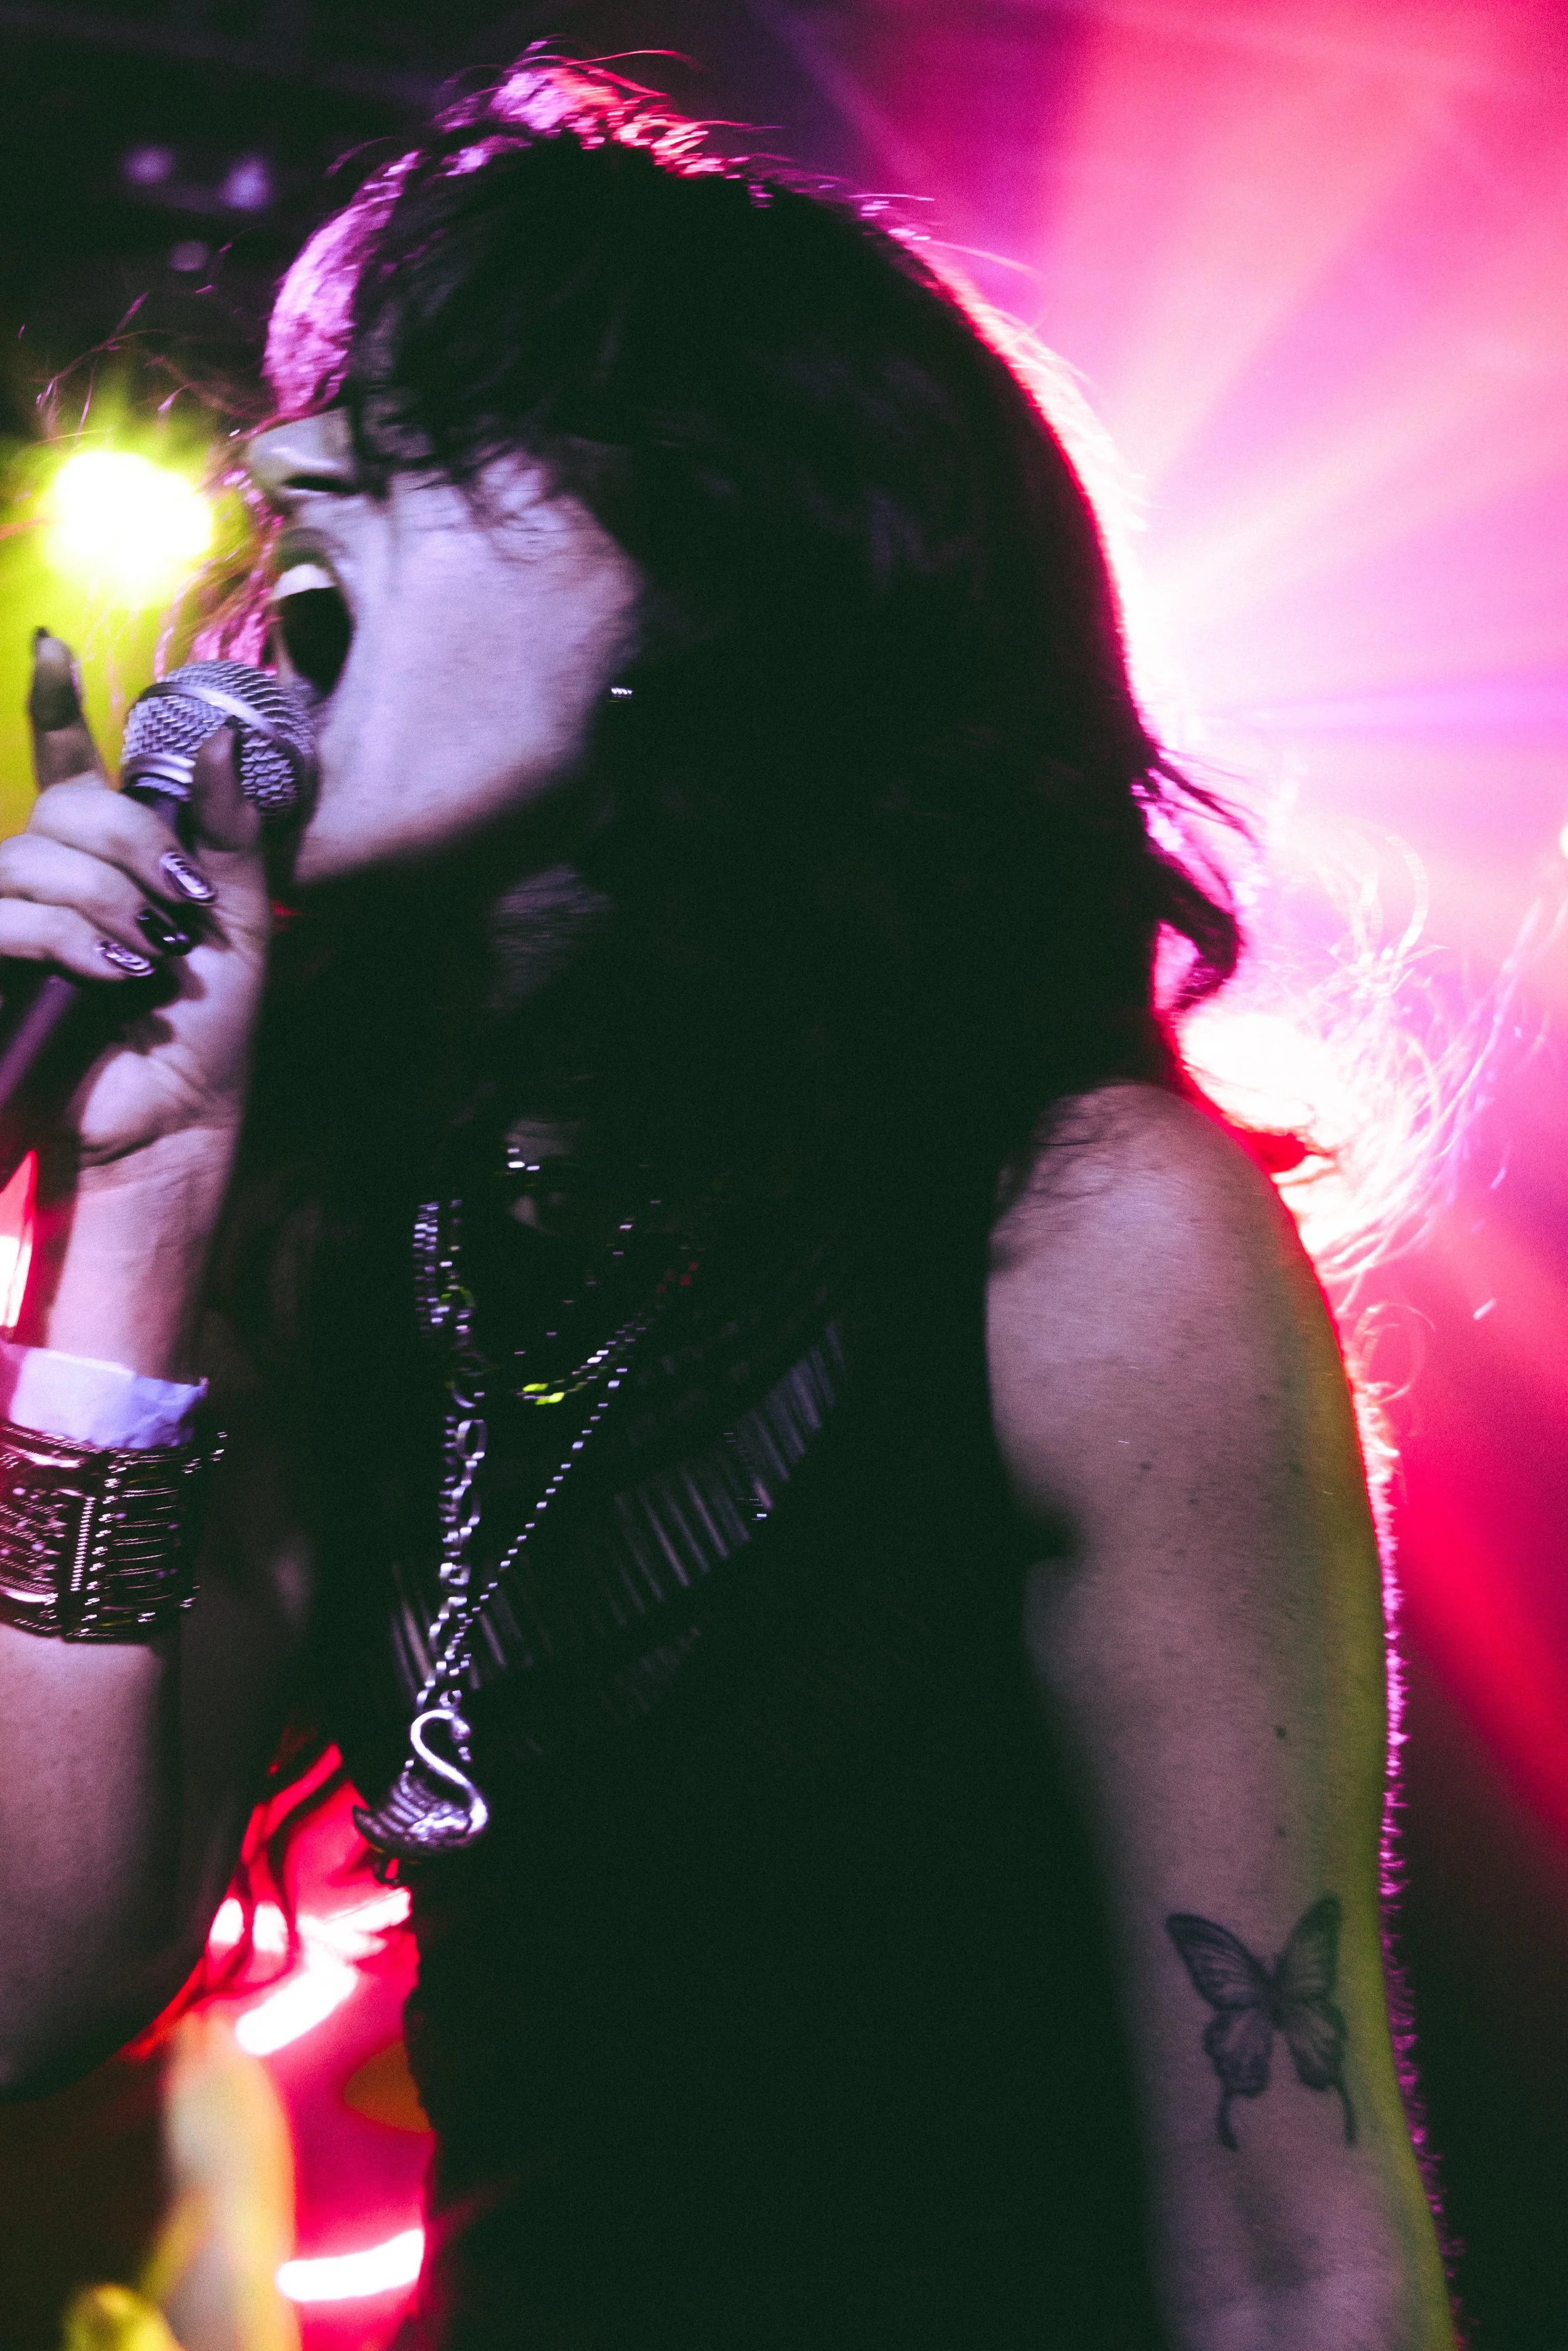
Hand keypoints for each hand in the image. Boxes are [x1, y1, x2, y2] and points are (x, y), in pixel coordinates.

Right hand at [0, 632, 273, 1171]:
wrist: (175, 1123)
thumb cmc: (203, 1033)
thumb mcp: (236, 924)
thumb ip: (228, 832)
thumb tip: (220, 734)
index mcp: (105, 858)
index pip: (66, 765)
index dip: (52, 704)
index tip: (51, 647)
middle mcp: (50, 879)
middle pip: (61, 808)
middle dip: (132, 845)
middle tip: (181, 905)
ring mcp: (14, 922)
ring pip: (31, 860)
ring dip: (108, 901)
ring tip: (153, 958)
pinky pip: (10, 919)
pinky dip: (69, 938)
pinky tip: (115, 971)